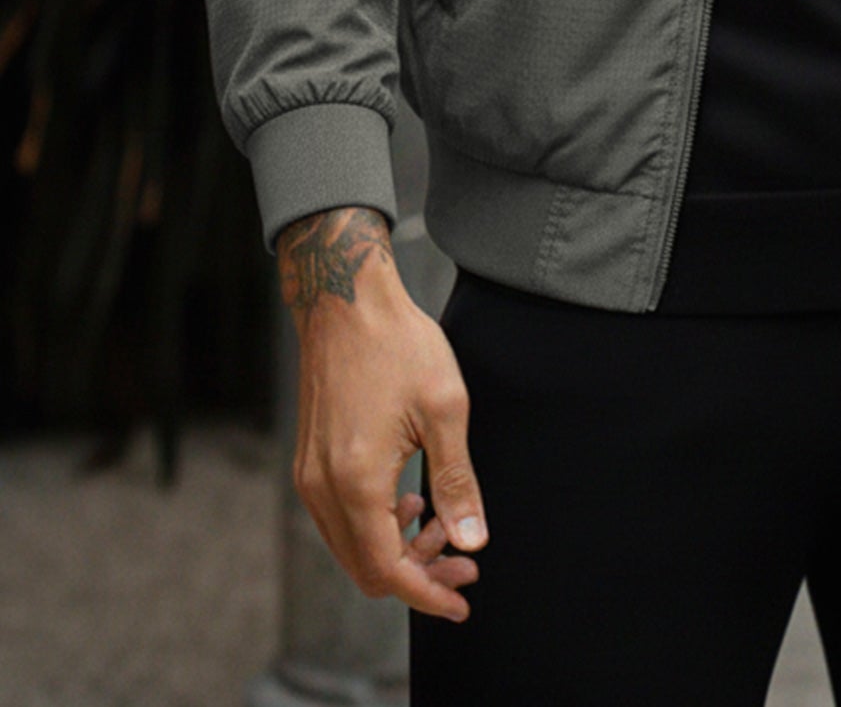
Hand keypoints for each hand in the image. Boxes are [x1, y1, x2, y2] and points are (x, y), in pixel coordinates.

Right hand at [281, 206, 489, 621]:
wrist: (346, 300)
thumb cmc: (398, 344)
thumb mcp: (444, 409)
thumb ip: (457, 483)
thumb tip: (471, 541)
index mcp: (356, 482)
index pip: (388, 571)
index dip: (428, 594)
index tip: (463, 599)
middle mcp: (322, 489)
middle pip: (366, 569)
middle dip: (419, 575)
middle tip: (465, 562)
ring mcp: (309, 477)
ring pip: (352, 547)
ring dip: (398, 552)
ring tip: (443, 526)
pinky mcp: (309, 463)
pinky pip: (340, 520)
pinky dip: (376, 527)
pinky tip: (410, 501)